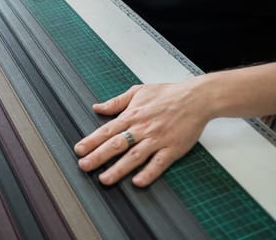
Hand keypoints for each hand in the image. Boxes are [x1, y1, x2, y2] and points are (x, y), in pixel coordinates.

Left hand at [74, 82, 211, 186]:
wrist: (196, 98)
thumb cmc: (168, 94)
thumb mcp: (138, 92)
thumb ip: (116, 102)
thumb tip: (98, 107)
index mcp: (132, 115)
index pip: (107, 130)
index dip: (91, 141)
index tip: (79, 150)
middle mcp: (142, 128)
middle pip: (116, 144)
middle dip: (98, 157)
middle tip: (84, 166)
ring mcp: (157, 139)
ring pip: (134, 156)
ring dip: (118, 169)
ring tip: (104, 179)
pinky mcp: (172, 149)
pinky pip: (159, 163)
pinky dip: (148, 173)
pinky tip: (138, 182)